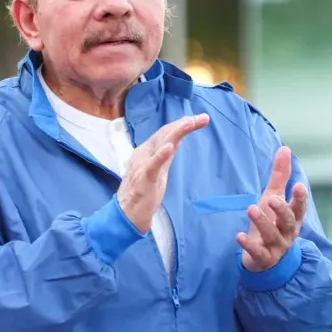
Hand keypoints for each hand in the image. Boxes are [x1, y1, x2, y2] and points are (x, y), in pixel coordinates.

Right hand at [117, 113, 208, 231]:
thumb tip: (176, 140)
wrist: (128, 213)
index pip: (167, 132)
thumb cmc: (144, 191)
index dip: (183, 124)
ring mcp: (143, 165)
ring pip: (160, 144)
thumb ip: (166, 155)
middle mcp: (144, 153)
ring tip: (189, 123)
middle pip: (166, 134)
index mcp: (148, 150)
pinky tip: (170, 146)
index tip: (200, 119)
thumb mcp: (159, 169)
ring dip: (176, 132)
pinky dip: (161, 154)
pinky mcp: (144, 178)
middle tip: (203, 117)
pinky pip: (153, 165)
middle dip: (185, 124)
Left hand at [238, 146, 308, 272]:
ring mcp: (276, 247)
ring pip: (272, 235)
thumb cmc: (272, 222)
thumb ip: (280, 176)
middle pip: (288, 221)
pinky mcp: (263, 258)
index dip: (300, 198)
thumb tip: (285, 148)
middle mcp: (287, 233)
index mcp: (293, 218)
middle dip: (281, 210)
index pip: (300, 207)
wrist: (265, 258)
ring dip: (262, 223)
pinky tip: (239, 236)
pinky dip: (248, 245)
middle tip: (271, 199)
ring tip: (251, 209)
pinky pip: (257, 252)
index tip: (298, 186)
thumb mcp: (274, 198)